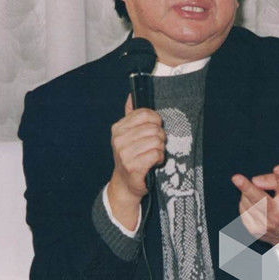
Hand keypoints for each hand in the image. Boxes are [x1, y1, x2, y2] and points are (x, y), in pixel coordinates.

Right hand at [107, 94, 164, 228]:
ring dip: (160, 149)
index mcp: (118, 128)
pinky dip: (160, 158)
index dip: (156, 120)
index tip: (155, 128)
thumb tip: (132, 95)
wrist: (125, 184)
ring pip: (157, 141)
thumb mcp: (128, 135)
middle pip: (153, 128)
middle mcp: (119, 140)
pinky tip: (155, 162)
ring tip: (154, 154)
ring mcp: (124, 154)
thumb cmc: (131, 157)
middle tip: (156, 145)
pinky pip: (156, 154)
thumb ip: (131, 115)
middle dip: (160, 137)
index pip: (145, 114)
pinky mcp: (133, 167)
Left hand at [231, 165, 278, 261]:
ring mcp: (265, 225)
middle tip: (236, 178)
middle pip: (261, 200)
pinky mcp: (255, 230)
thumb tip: (254, 180)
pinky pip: (243, 209)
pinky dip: (246, 202)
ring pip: (248, 202)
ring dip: (248, 192)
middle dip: (247, 188)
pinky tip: (256, 204)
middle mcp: (278, 216)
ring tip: (258, 191)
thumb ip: (278, 181)